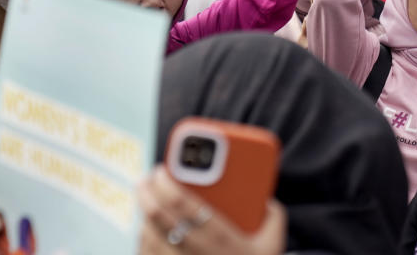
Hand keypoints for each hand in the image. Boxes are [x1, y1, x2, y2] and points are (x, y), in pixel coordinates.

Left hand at [138, 167, 285, 254]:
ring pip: (148, 235)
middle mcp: (197, 254)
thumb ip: (272, 214)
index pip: (186, 205)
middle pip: (160, 217)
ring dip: (142, 212)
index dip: (168, 184)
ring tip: (145, 196)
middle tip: (147, 177)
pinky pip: (146, 254)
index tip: (162, 169)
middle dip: (147, 192)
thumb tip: (262, 194)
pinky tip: (147, 224)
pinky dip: (142, 236)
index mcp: (222, 239)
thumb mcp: (273, 242)